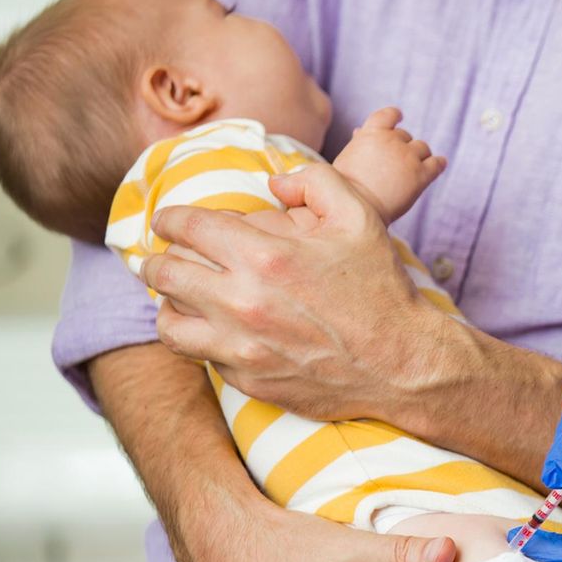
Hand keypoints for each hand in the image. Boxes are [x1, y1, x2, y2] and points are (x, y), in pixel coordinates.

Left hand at [139, 162, 449, 418]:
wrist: (402, 363)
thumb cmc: (381, 289)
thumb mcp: (360, 217)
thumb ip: (314, 183)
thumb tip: (274, 182)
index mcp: (264, 256)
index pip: (184, 228)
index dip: (168, 219)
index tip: (168, 221)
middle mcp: (243, 302)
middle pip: (164, 274)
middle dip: (160, 260)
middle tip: (170, 257)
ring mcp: (241, 346)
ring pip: (168, 322)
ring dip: (171, 304)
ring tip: (185, 297)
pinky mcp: (247, 378)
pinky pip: (201, 356)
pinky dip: (204, 339)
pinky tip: (222, 330)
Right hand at [332, 106, 446, 222]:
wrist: (356, 208)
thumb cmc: (346, 187)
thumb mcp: (347, 157)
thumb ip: (359, 142)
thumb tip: (360, 131)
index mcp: (372, 133)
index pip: (389, 114)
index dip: (395, 115)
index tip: (398, 117)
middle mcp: (393, 141)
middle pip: (405, 136)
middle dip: (401, 145)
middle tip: (395, 161)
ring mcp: (409, 157)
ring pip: (423, 148)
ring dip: (419, 154)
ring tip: (413, 166)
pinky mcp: (421, 175)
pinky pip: (437, 163)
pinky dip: (439, 163)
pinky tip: (439, 164)